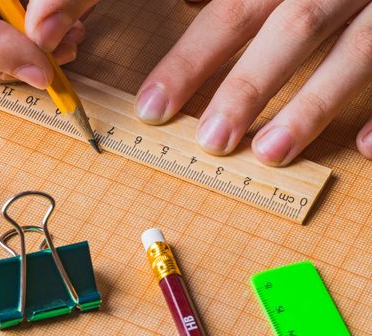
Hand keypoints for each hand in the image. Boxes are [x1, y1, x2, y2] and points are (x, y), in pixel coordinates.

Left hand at [135, 0, 371, 165]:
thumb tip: (187, 2)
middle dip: (248, 87)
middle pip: (291, 30)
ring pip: (356, 50)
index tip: (153, 107)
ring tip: (272, 153)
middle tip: (212, 139)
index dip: (188, 62)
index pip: (229, 14)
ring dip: (312, 106)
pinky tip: (364, 149)